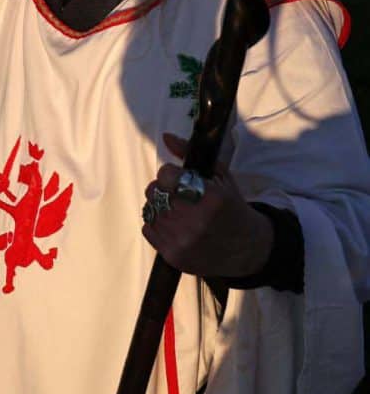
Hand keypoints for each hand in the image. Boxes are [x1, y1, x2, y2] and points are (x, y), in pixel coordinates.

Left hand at [142, 134, 273, 277]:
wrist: (246, 248)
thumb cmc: (231, 207)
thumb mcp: (220, 175)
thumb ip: (190, 154)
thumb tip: (166, 137)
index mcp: (209, 197)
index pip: (165, 174)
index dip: (170, 174)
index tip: (179, 178)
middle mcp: (195, 220)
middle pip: (154, 191)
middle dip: (164, 189)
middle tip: (178, 194)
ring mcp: (183, 241)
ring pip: (149, 210)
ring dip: (160, 206)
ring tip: (177, 210)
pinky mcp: (174, 256)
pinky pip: (147, 229)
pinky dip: (156, 224)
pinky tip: (174, 225)